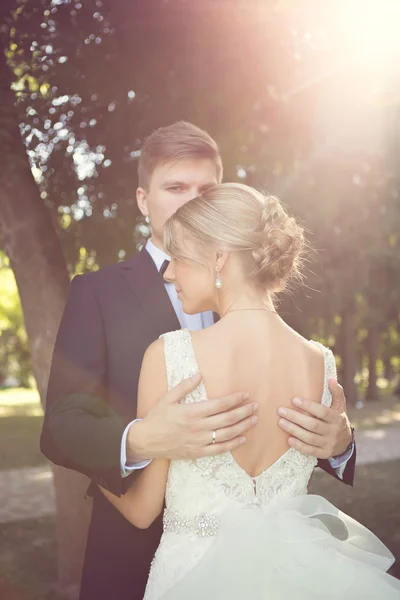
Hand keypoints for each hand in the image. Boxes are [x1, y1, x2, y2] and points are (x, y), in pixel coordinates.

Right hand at [127, 373, 257, 461]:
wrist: (145, 441)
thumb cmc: (156, 417)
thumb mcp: (167, 398)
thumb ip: (184, 386)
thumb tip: (199, 375)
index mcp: (192, 412)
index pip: (219, 404)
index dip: (234, 399)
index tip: (245, 395)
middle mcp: (198, 427)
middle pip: (227, 419)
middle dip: (244, 412)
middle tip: (255, 406)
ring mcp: (199, 441)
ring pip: (226, 434)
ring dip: (243, 426)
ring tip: (254, 420)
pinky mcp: (197, 452)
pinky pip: (219, 449)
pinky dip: (232, 444)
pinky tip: (242, 438)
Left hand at [277, 378, 352, 458]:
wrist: (346, 442)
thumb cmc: (338, 418)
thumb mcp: (340, 406)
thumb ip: (336, 392)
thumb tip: (331, 379)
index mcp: (337, 418)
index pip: (322, 412)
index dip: (308, 406)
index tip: (294, 399)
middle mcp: (333, 431)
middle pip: (313, 425)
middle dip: (296, 418)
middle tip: (281, 411)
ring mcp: (329, 444)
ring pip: (310, 438)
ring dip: (294, 430)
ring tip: (281, 422)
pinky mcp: (324, 453)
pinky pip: (310, 451)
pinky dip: (299, 446)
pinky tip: (289, 440)